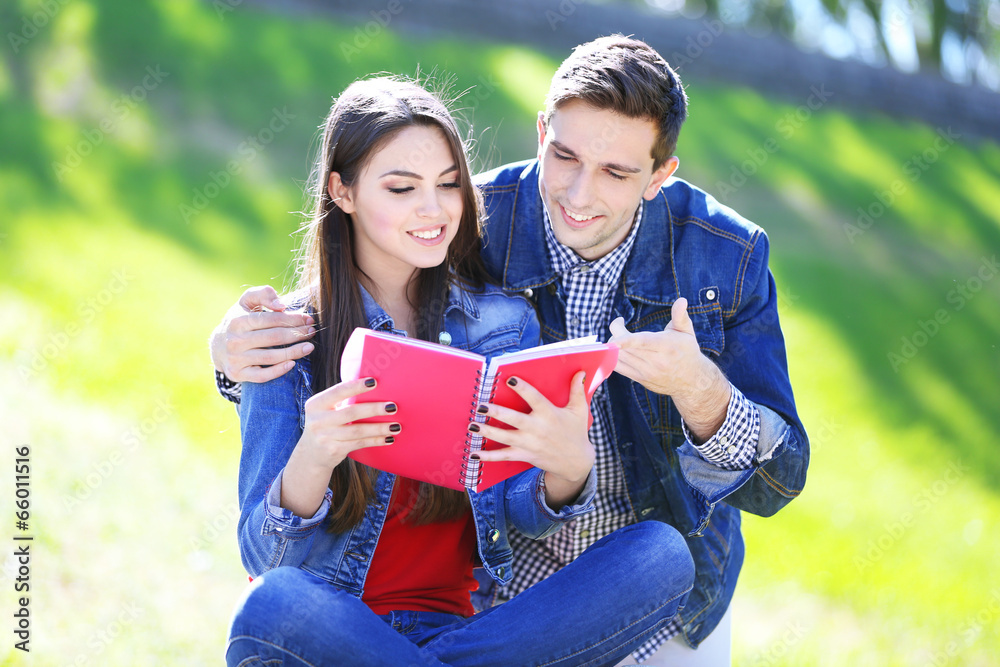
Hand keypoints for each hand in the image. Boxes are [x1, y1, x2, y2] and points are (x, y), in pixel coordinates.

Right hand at [209, 286, 316, 382]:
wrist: (218, 347)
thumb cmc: (239, 320)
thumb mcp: (246, 302)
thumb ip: (263, 294)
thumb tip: (281, 305)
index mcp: (238, 321)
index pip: (272, 319)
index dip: (293, 319)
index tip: (308, 319)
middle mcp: (235, 341)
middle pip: (274, 338)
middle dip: (297, 334)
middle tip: (312, 331)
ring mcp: (236, 359)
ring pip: (271, 357)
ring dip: (294, 352)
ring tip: (309, 347)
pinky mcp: (238, 374)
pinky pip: (262, 376)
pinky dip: (278, 371)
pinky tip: (293, 363)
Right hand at [280, 378, 398, 516]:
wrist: (312, 454)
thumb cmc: (326, 424)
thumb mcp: (325, 410)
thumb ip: (341, 399)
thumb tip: (374, 384)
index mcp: (316, 404)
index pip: (338, 392)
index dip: (356, 386)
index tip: (374, 381)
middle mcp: (318, 421)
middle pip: (351, 413)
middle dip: (374, 409)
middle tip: (392, 407)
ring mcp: (325, 437)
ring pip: (357, 431)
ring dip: (379, 428)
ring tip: (396, 425)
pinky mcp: (334, 450)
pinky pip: (359, 444)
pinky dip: (375, 440)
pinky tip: (388, 438)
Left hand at [472, 371, 593, 508]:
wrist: (576, 463)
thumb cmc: (576, 432)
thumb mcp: (579, 411)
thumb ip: (577, 390)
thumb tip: (580, 371)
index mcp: (549, 414)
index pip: (534, 398)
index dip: (522, 388)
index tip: (509, 378)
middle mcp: (537, 428)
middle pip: (514, 419)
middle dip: (496, 412)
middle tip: (480, 406)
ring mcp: (529, 443)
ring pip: (505, 437)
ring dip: (487, 431)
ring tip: (472, 425)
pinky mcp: (524, 455)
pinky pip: (503, 456)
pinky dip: (488, 456)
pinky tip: (473, 453)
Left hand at [609, 298, 730, 442]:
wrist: (692, 381)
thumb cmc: (687, 351)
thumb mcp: (687, 332)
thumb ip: (680, 315)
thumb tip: (682, 300)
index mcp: (666, 347)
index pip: (643, 341)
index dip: (627, 337)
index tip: (616, 325)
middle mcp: (655, 362)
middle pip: (625, 347)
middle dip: (616, 331)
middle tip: (620, 324)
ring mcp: (646, 372)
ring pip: (618, 357)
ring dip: (613, 343)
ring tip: (619, 335)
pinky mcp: (639, 379)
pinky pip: (617, 367)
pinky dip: (612, 355)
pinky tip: (618, 348)